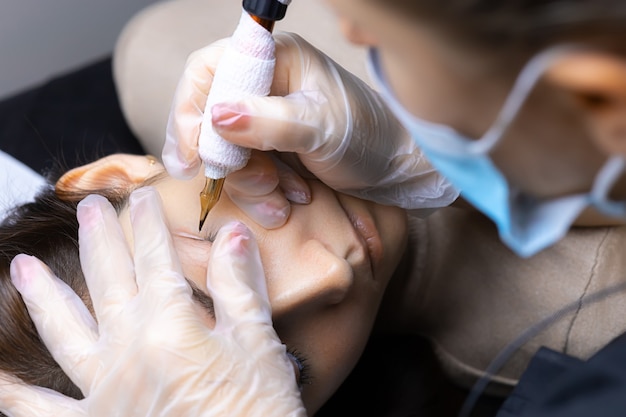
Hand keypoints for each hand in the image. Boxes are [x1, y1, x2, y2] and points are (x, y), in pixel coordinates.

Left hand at [0, 187, 305, 416]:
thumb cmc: (257, 413)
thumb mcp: (259, 346)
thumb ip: (240, 287)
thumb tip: (233, 235)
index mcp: (170, 327)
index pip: (155, 260)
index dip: (148, 225)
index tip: (142, 199)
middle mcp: (127, 352)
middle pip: (108, 282)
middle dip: (99, 239)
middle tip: (88, 208)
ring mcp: (103, 391)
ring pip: (64, 331)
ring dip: (43, 296)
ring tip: (23, 268)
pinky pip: (40, 410)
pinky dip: (14, 394)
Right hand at [163, 33, 457, 225]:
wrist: (395, 167)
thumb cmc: (367, 136)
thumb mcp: (321, 128)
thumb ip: (268, 122)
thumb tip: (216, 116)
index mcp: (274, 59)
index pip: (206, 72)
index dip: (189, 112)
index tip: (193, 157)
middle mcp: (263, 84)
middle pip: (209, 118)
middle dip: (229, 161)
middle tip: (261, 186)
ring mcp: (264, 117)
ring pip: (225, 151)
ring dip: (250, 184)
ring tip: (284, 200)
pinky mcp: (270, 146)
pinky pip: (245, 171)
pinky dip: (262, 192)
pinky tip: (289, 201)